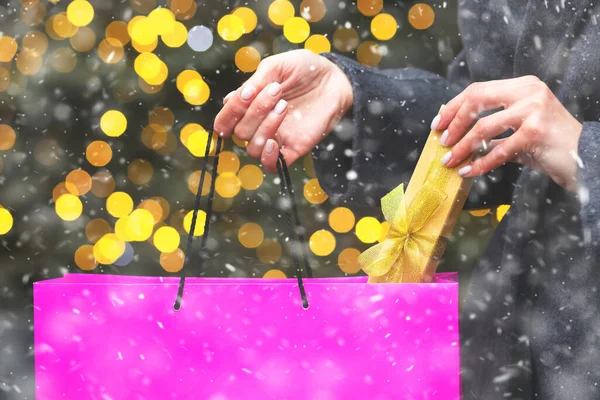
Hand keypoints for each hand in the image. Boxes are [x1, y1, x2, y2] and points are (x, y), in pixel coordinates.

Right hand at [214, 49, 352, 172]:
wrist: (335, 78)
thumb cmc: (305, 70)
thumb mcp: (277, 66)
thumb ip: (255, 82)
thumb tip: (229, 100)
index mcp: (250, 106)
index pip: (226, 119)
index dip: (229, 112)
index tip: (247, 94)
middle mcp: (260, 124)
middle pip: (241, 132)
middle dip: (255, 111)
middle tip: (278, 91)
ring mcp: (277, 137)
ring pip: (253, 148)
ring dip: (264, 127)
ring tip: (284, 106)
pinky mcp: (294, 148)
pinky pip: (272, 165)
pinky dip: (268, 158)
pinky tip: (274, 142)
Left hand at [431, 75, 582, 191]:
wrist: (586, 157)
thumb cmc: (549, 145)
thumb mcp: (519, 129)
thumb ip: (493, 128)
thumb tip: (457, 135)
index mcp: (522, 86)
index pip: (478, 89)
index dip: (454, 106)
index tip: (439, 123)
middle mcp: (528, 92)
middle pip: (476, 99)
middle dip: (454, 122)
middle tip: (443, 142)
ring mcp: (533, 110)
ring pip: (483, 127)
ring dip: (462, 147)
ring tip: (450, 161)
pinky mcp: (535, 133)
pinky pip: (498, 150)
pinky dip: (480, 163)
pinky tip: (469, 172)